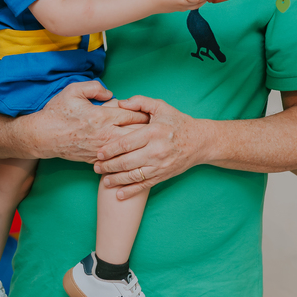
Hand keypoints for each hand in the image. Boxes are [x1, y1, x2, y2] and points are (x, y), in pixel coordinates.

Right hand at [16, 81, 149, 162]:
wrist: (43, 136)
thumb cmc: (57, 112)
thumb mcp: (73, 90)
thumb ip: (95, 87)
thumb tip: (110, 93)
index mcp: (102, 116)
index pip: (132, 115)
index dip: (144, 114)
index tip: (151, 113)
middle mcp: (105, 134)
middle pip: (136, 134)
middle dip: (148, 131)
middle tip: (156, 128)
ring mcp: (101, 149)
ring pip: (129, 149)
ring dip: (140, 146)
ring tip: (149, 142)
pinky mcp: (96, 159)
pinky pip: (117, 160)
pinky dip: (128, 157)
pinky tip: (134, 155)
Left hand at [92, 95, 210, 196]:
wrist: (200, 141)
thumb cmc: (177, 122)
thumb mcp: (161, 107)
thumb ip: (140, 102)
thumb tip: (120, 103)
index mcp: (153, 132)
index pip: (126, 143)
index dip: (110, 149)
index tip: (99, 153)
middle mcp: (156, 150)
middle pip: (126, 161)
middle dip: (108, 166)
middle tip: (96, 167)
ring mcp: (160, 165)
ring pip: (133, 176)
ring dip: (116, 180)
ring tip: (104, 181)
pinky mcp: (164, 175)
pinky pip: (144, 185)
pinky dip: (131, 191)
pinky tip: (119, 195)